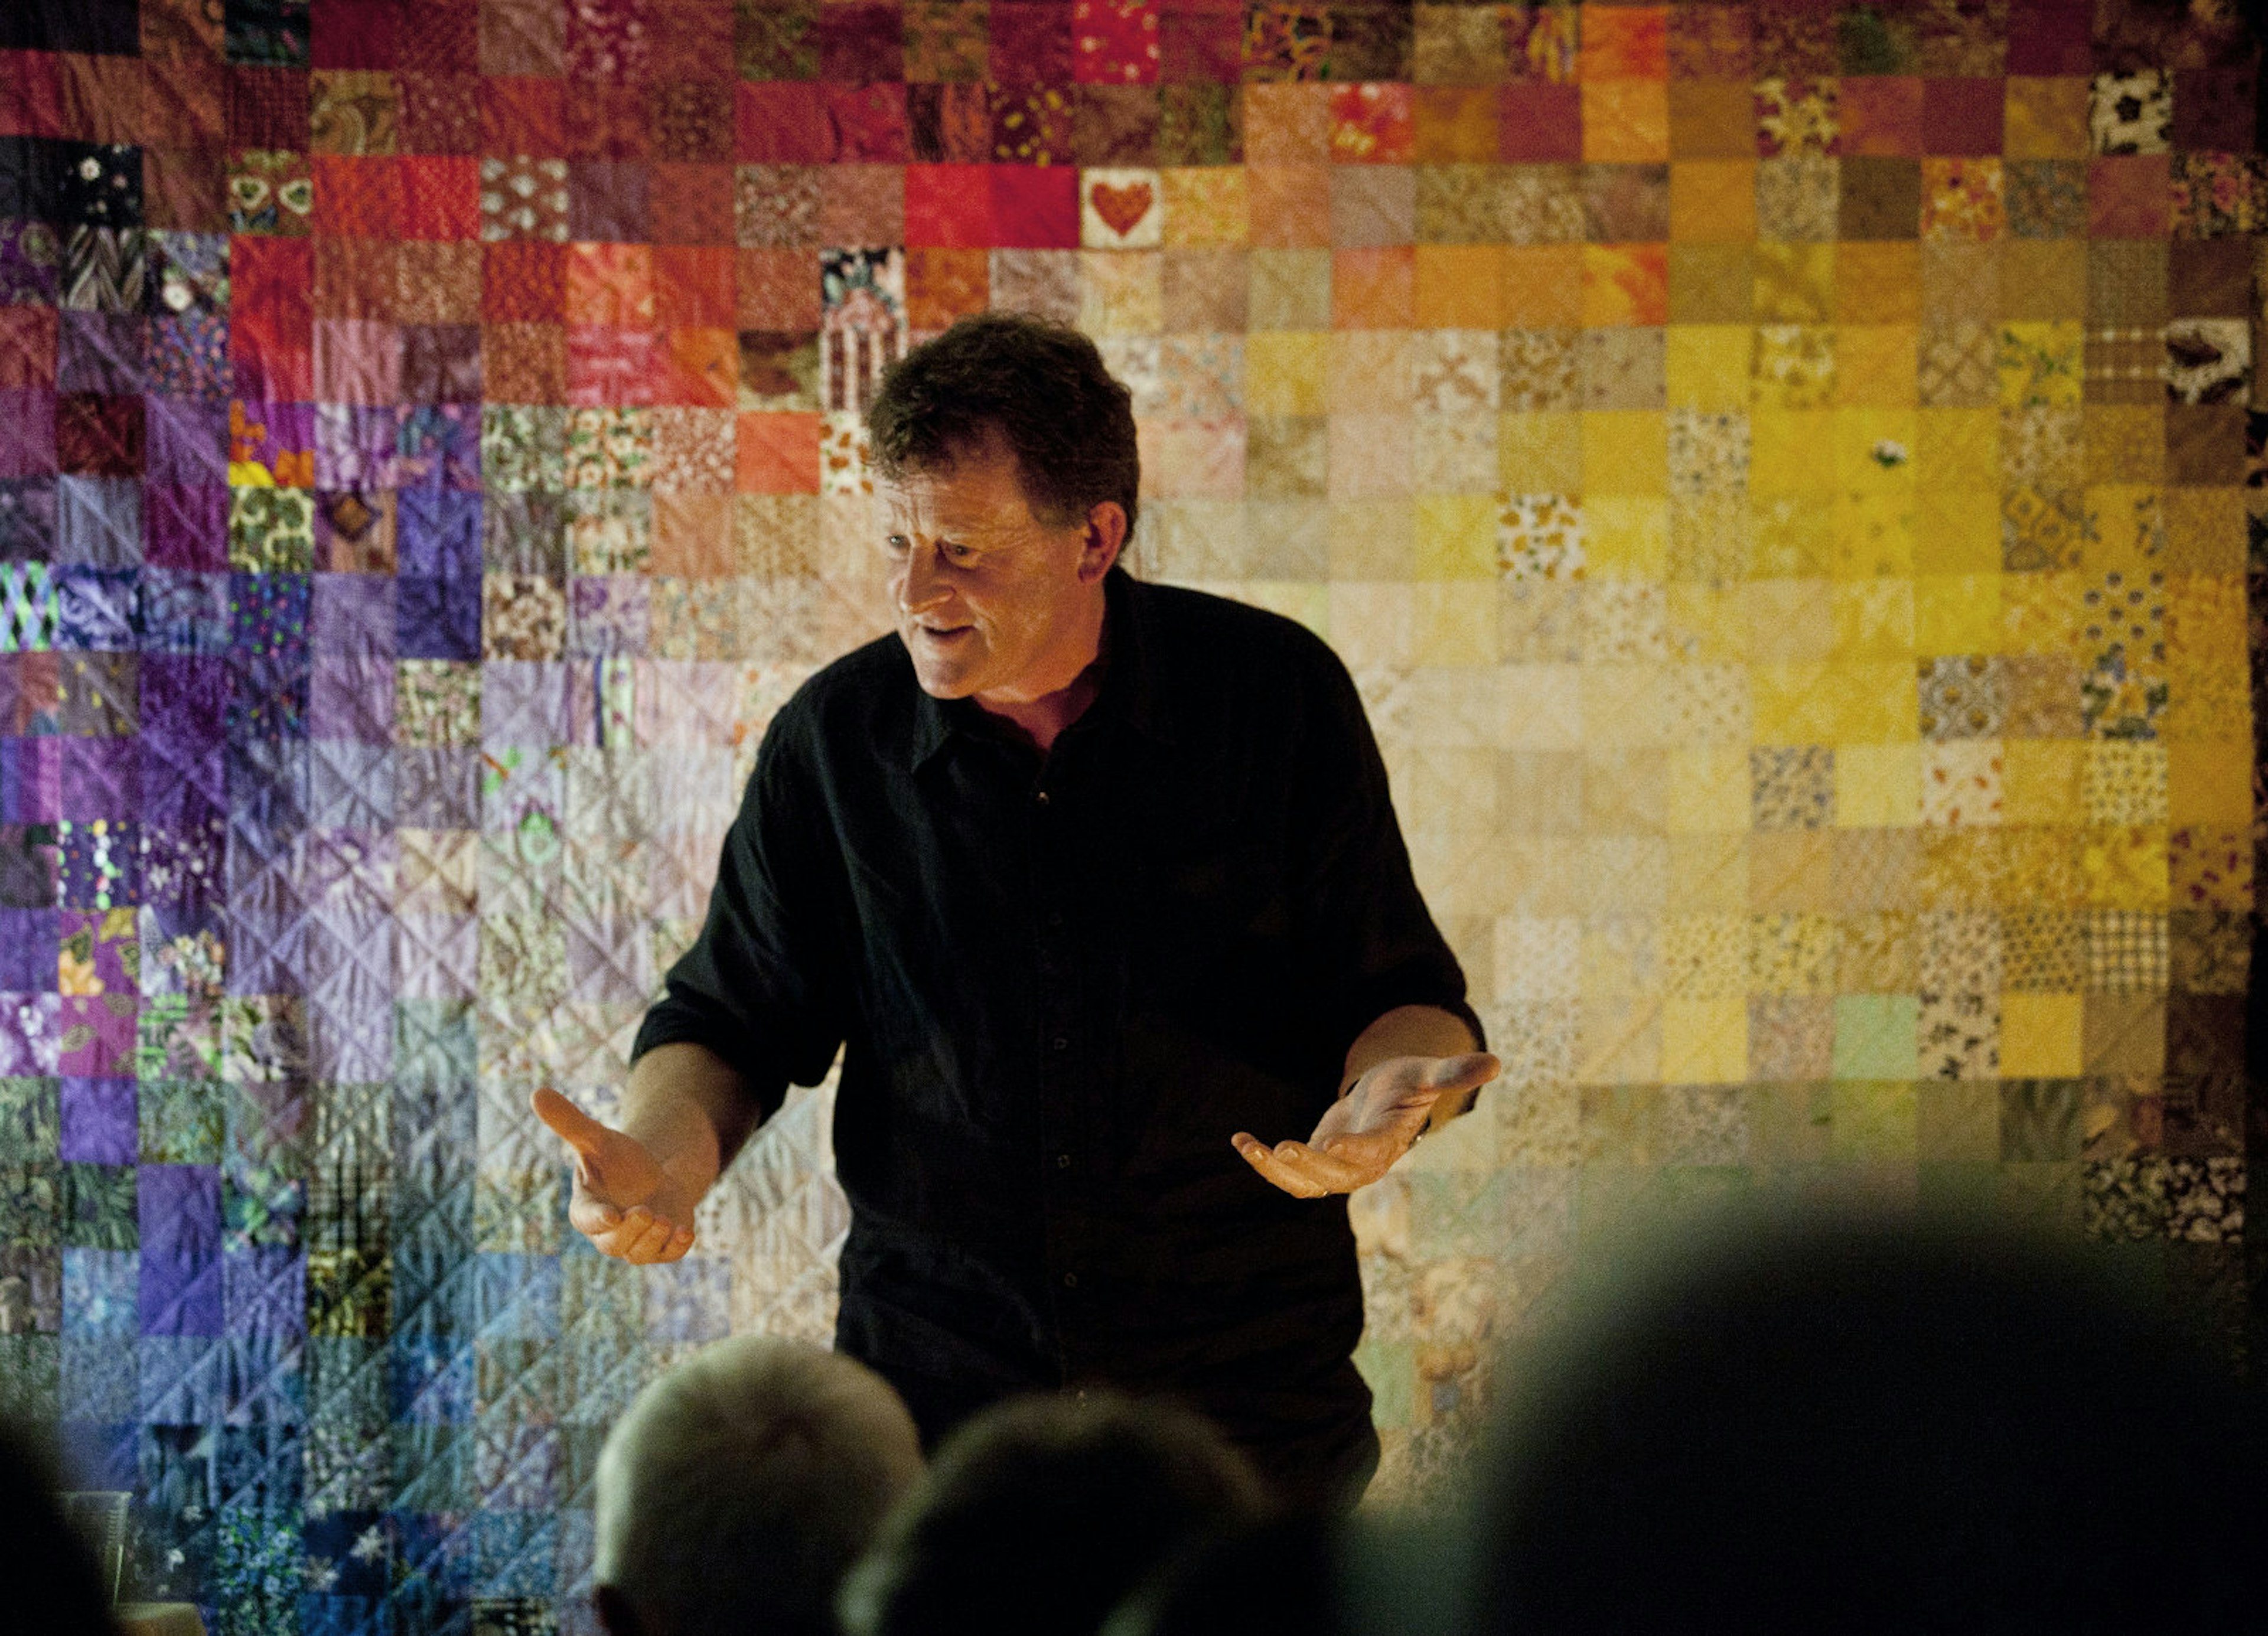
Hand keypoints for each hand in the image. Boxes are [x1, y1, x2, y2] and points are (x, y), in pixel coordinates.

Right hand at [532, 1087, 699, 1262]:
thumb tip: (535, 1093)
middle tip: (647, 1212)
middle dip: (631, 1230)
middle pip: (614, 1244)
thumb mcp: (597, 1138)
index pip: (587, 1220)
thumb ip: (569, 1122)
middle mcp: (608, 1233)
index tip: (611, 1215)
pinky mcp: (662, 1247)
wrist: (650, 1176)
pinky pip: (668, 1255)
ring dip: (653, 1238)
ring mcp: (636, 1243)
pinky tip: (685, 1232)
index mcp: (586, 1209)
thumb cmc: (616, 1159)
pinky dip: (677, 1247)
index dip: (598, 1220)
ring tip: (664, 1218)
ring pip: (640, 1254)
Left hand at [1232, 1052, 1500, 1198]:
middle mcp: (1360, 1164)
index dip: (1351, 1151)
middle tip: (1282, 1148)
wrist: (1388, 1101)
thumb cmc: (1408, 1086)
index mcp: (1387, 1144)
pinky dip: (1263, 1161)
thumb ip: (1453, 1073)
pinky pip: (1287, 1173)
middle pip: (1333, 1174)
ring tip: (1251, 1147)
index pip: (1370, 1152)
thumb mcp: (1427, 1074)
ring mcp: (1335, 1168)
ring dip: (1276, 1171)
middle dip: (1307, 1165)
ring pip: (1304, 1182)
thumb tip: (1495, 1062)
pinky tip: (1240, 1140)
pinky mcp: (1314, 1162)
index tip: (1330, 1143)